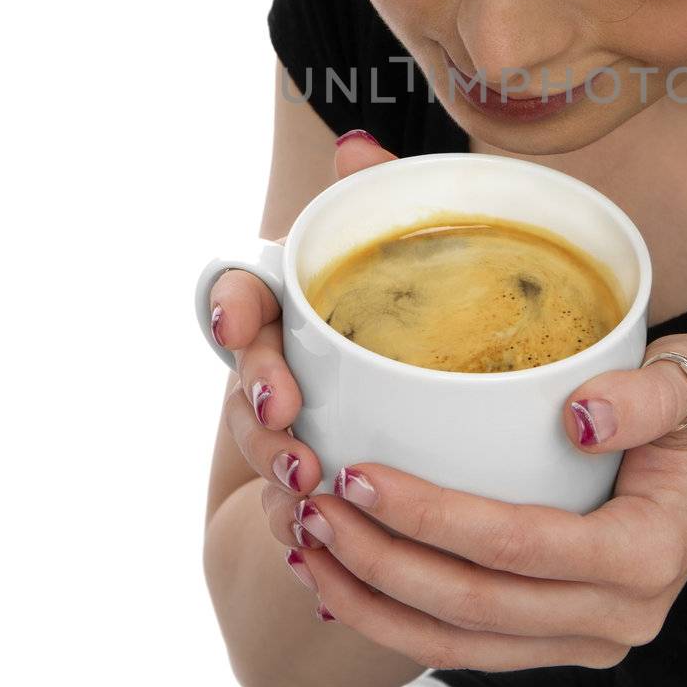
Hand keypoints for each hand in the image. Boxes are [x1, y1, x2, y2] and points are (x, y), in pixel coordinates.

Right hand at [208, 131, 398, 552]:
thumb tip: (354, 147)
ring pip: (258, 443)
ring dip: (272, 463)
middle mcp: (283, 360)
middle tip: (287, 413)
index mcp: (301, 302)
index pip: (242, 290)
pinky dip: (292, 523)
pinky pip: (281, 507)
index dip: (232, 305)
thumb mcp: (419, 264)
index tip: (238, 324)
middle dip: (255, 394)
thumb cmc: (429, 325)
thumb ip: (383, 204)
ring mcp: (287, 427)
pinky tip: (312, 540)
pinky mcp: (304, 486)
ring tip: (307, 483)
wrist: (454, 431)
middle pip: (244, 374)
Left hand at [285, 325, 686, 670]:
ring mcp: (587, 642)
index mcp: (647, 554)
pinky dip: (396, 619)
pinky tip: (339, 577)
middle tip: (306, 505)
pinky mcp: (558, 643)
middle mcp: (617, 619)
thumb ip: (650, 393)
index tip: (358, 471)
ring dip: (370, 602)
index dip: (431, 516)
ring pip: (457, 644)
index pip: (518, 545)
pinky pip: (465, 648)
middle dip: (378, 563)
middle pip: (473, 607)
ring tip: (301, 543)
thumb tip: (577, 416)